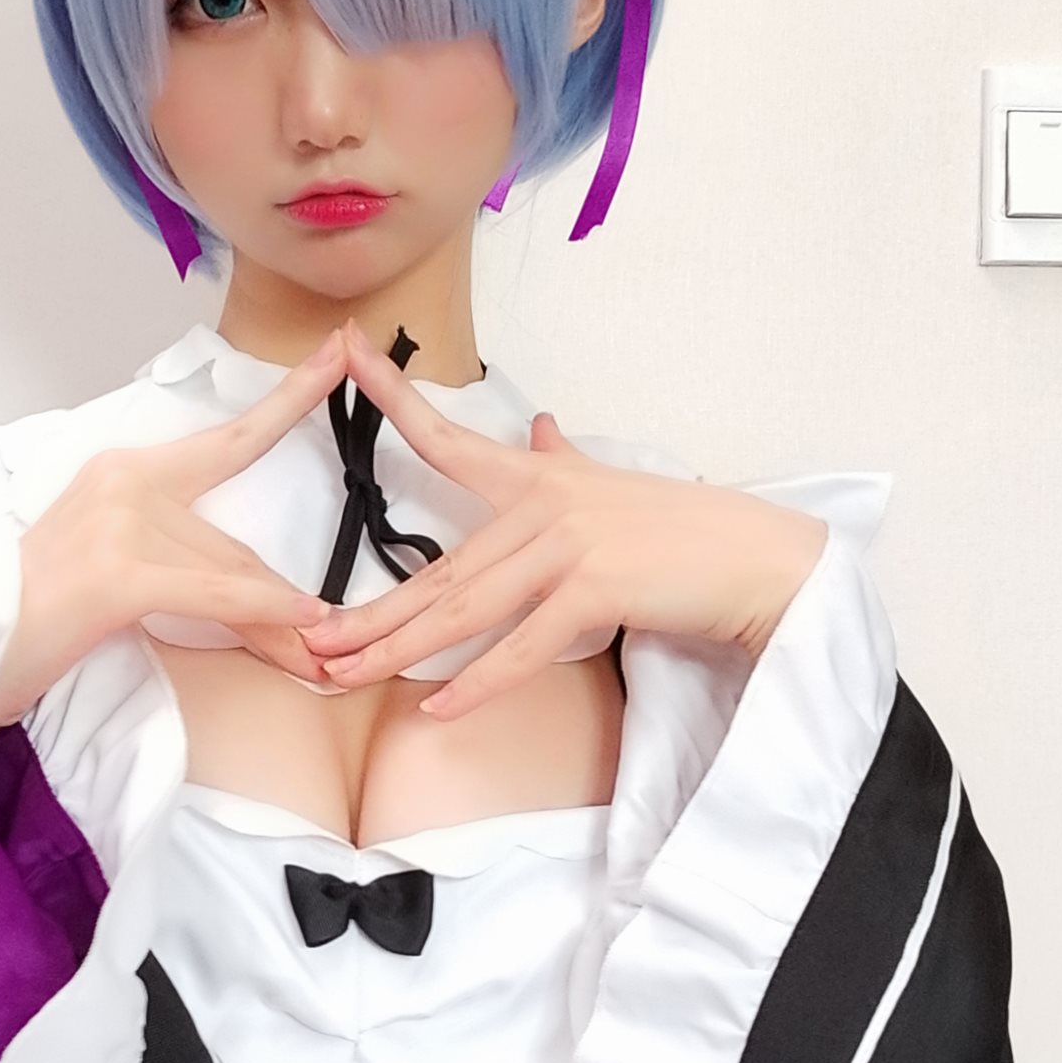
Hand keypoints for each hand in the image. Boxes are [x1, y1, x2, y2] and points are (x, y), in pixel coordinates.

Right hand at [0, 332, 348, 728]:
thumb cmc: (40, 619)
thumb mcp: (121, 574)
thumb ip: (189, 567)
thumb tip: (278, 599)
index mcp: (126, 472)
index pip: (231, 438)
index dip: (292, 398)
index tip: (339, 351)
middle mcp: (124, 481)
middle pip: (233, 546)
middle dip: (278, 603)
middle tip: (323, 641)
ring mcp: (119, 521)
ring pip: (229, 575)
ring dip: (272, 628)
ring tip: (307, 664)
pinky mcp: (117, 570)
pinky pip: (212, 593)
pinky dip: (261, 610)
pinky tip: (303, 620)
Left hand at [296, 321, 827, 718]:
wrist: (752, 557)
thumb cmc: (682, 529)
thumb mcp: (612, 484)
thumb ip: (565, 460)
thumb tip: (544, 426)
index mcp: (538, 478)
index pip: (449, 438)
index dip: (395, 398)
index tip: (346, 354)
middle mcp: (542, 506)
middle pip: (439, 569)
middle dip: (370, 613)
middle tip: (309, 642)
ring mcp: (568, 547)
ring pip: (464, 609)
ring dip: (400, 650)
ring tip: (345, 677)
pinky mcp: (595, 591)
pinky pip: (522, 647)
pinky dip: (478, 682)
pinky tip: (436, 708)